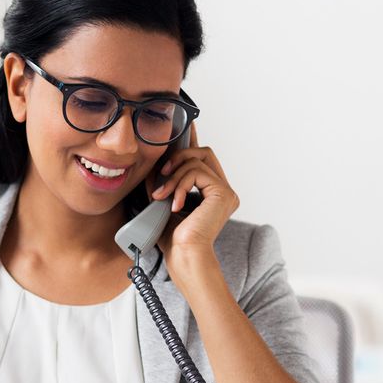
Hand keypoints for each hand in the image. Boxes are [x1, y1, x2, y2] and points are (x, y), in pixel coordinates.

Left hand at [146, 124, 239, 276]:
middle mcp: (222, 191)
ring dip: (173, 176)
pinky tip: (174, 204)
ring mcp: (226, 192)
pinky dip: (180, 185)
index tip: (185, 125)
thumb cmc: (172, 239)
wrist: (182, 258)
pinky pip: (197, 172)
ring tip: (161, 196)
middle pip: (203, 152)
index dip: (192, 141)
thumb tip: (156, 162)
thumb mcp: (162, 202)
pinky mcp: (224, 193)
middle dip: (178, 157)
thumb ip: (163, 181)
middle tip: (162, 174)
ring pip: (197, 160)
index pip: (202, 159)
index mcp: (211, 193)